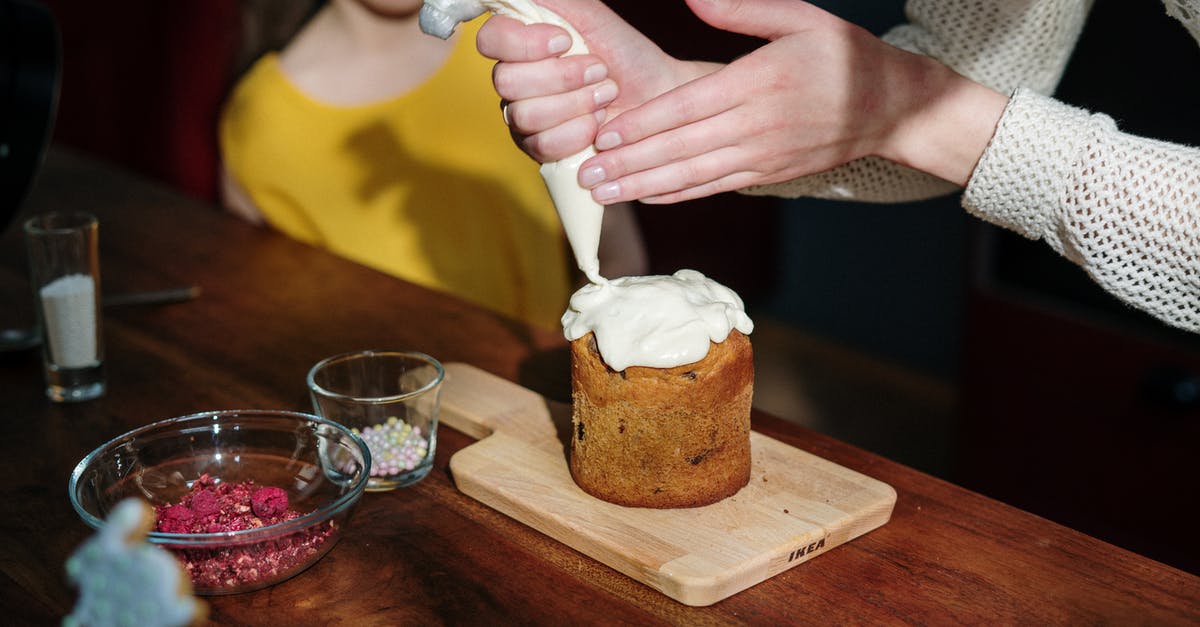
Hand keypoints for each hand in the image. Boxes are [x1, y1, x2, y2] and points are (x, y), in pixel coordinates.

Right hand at [476, 0, 710, 162]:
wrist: (656, 97)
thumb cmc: (625, 55)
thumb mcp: (591, 16)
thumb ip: (550, 1)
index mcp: (521, 44)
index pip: (490, 39)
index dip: (525, 43)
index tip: (565, 41)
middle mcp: (516, 80)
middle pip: (506, 81)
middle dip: (562, 77)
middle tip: (600, 72)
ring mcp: (524, 118)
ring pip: (525, 115)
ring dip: (575, 104)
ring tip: (605, 96)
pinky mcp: (540, 150)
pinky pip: (542, 144)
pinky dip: (577, 133)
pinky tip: (598, 124)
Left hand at [579, 0, 1006, 203]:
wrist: (892, 107)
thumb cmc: (843, 55)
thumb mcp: (801, 18)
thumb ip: (743, 10)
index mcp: (760, 82)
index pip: (689, 106)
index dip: (643, 124)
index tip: (603, 132)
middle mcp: (758, 125)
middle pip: (682, 148)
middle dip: (629, 163)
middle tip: (584, 174)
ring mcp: (762, 156)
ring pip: (693, 175)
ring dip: (643, 186)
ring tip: (601, 192)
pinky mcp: (767, 175)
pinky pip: (714, 187)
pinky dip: (676, 194)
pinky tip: (644, 197)